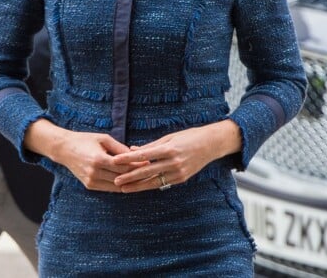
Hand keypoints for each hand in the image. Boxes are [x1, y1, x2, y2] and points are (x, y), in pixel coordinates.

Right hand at [25, 120, 147, 191]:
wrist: (64, 149)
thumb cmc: (85, 140)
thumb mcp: (103, 138)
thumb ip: (119, 148)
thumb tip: (136, 155)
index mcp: (98, 159)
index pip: (123, 166)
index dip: (137, 165)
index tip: (149, 162)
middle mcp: (94, 173)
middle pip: (121, 177)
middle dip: (136, 175)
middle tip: (150, 172)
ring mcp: (91, 181)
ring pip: (116, 186)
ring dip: (129, 183)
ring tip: (143, 179)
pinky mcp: (90, 186)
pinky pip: (109, 188)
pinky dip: (120, 185)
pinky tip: (129, 182)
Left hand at [112, 121, 240, 192]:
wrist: (211, 144)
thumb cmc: (189, 136)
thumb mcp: (169, 137)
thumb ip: (151, 146)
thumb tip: (133, 150)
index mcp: (169, 149)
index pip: (144, 155)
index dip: (128, 159)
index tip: (116, 161)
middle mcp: (173, 162)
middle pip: (147, 171)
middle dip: (130, 177)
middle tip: (115, 181)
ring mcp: (178, 172)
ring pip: (153, 181)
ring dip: (137, 185)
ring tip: (124, 188)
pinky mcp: (182, 179)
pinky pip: (162, 183)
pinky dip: (150, 184)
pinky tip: (140, 187)